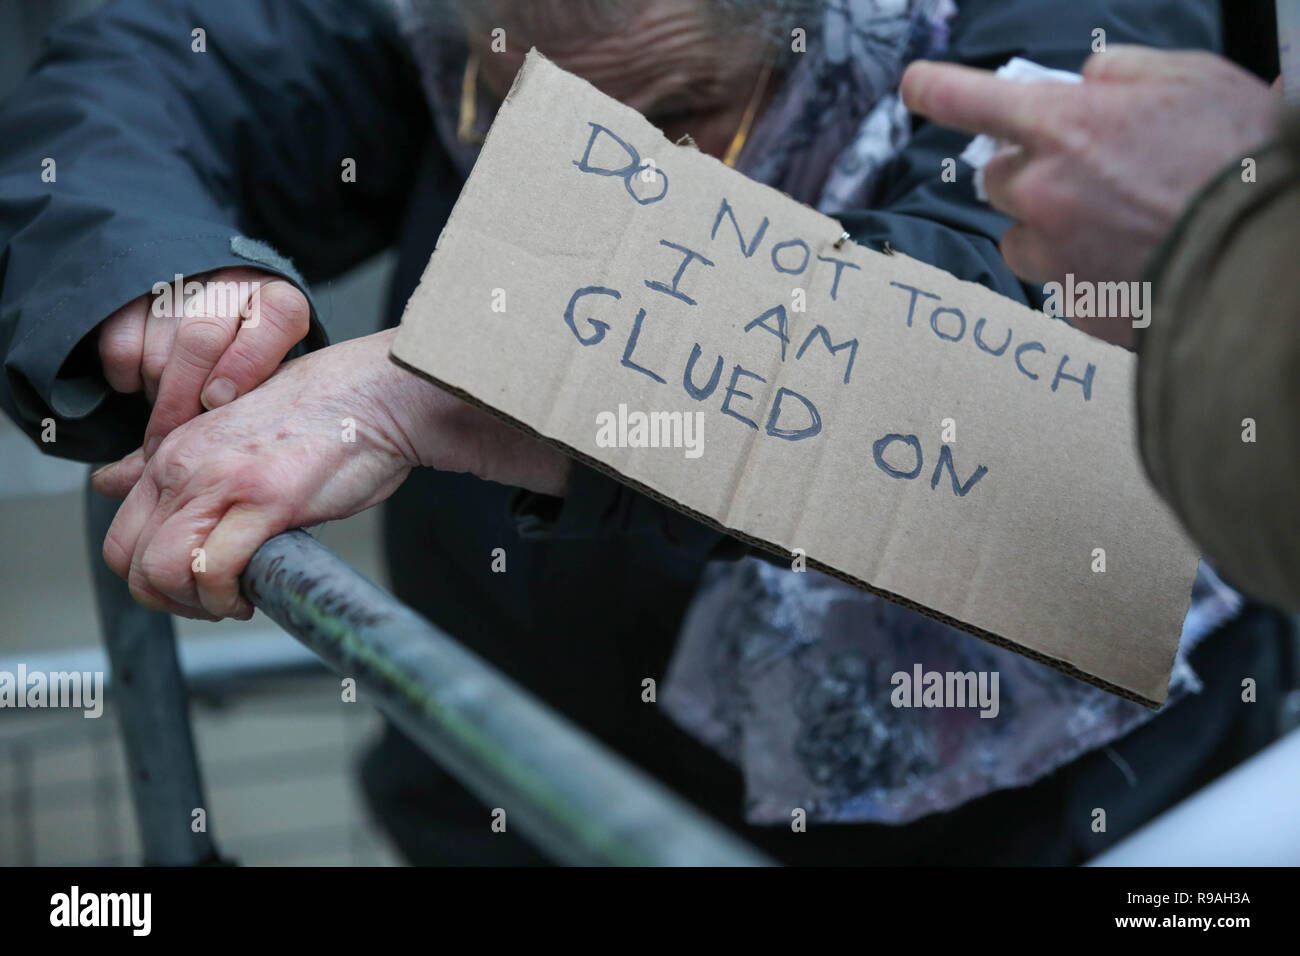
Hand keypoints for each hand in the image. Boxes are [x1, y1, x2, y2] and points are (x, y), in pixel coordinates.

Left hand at [93, 328, 570, 619]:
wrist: (378, 394)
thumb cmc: (322, 413)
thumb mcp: (228, 429)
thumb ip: (167, 460)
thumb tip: (110, 481)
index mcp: (175, 450)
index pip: (122, 535)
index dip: (153, 574)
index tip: (198, 581)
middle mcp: (186, 464)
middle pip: (129, 560)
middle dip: (168, 597)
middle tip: (216, 598)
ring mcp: (222, 481)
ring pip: (159, 570)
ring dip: (195, 603)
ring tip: (235, 598)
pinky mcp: (265, 500)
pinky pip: (212, 568)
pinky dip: (226, 596)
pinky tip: (256, 592)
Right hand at [96, 266, 309, 457]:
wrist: (212, 310)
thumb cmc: (248, 359)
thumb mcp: (270, 374)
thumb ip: (255, 393)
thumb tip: (218, 423)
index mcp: (277, 298)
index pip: (277, 317)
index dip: (246, 363)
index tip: (219, 401)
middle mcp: (231, 281)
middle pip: (201, 339)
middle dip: (182, 400)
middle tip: (170, 442)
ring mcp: (180, 282)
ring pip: (158, 351)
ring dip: (158, 392)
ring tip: (175, 406)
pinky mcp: (132, 292)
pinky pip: (119, 346)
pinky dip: (126, 377)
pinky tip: (143, 383)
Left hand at [901, 47, 1278, 344]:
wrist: (1268, 254)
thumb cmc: (1238, 156)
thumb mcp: (1188, 80)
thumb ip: (1119, 74)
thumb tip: (1084, 81)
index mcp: (1063, 124)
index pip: (968, 99)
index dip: (934, 89)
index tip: (913, 86)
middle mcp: (1043, 190)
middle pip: (997, 178)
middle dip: (1031, 172)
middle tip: (1092, 174)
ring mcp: (1054, 252)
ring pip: (1020, 236)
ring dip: (1050, 228)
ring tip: (1118, 224)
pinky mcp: (1072, 303)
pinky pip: (1059, 281)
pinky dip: (1083, 271)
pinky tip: (1133, 261)